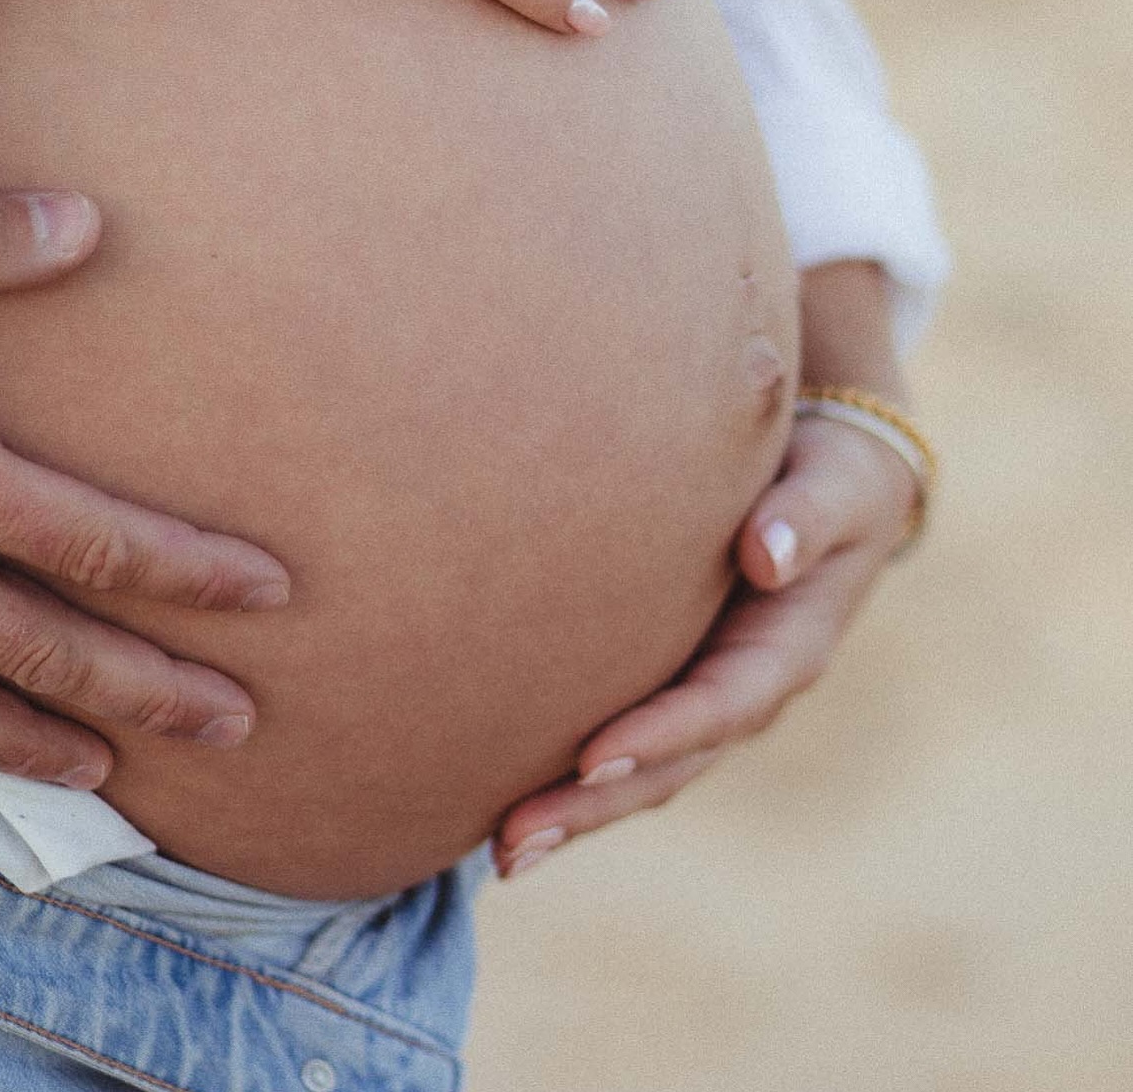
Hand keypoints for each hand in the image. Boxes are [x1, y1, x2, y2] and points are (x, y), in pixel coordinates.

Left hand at [493, 410, 916, 876]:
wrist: (831, 485)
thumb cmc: (830, 479)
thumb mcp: (836, 486)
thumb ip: (804, 517)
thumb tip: (765, 555)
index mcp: (786, 651)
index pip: (720, 706)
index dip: (660, 735)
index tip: (591, 759)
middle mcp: (741, 690)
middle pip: (665, 766)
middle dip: (591, 807)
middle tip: (512, 843)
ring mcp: (699, 693)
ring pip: (635, 770)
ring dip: (569, 811)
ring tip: (497, 849)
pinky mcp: (663, 679)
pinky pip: (613, 737)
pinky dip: (562, 771)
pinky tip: (491, 793)